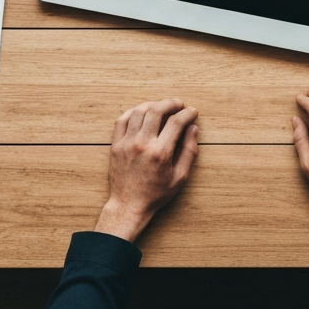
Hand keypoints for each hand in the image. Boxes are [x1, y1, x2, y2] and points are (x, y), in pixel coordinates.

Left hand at [94, 99, 198, 242]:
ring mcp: (126, 143)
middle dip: (171, 103)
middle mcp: (142, 144)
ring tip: (162, 107)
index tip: (192, 112)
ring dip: (153, 104)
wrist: (129, 205)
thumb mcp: (180, 177)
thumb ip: (189, 151)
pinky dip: (134, 111)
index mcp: (160, 153)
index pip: (176, 122)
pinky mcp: (116, 144)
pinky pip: (122, 119)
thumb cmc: (156, 193)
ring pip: (139, 111)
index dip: (187, 113)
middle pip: (157, 110)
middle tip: (179, 104)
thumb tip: (192, 128)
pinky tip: (143, 112)